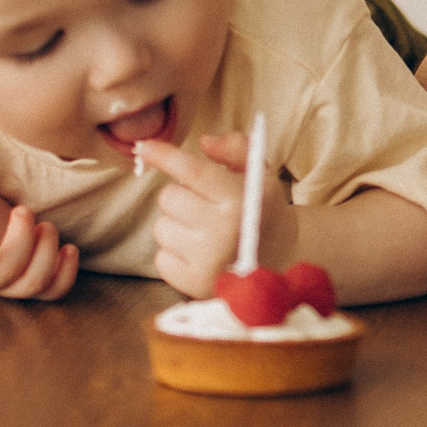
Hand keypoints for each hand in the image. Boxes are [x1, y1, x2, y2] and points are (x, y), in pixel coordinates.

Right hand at [0, 165, 78, 300]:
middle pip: (6, 272)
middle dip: (21, 240)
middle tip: (24, 210)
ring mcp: (15, 285)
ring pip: (33, 283)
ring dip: (46, 252)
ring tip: (46, 226)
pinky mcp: (40, 285)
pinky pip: (56, 291)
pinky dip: (67, 272)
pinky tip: (69, 248)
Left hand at [144, 134, 298, 298]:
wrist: (282, 259)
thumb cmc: (262, 210)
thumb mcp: (259, 173)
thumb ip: (235, 148)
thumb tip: (204, 142)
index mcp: (239, 200)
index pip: (193, 172)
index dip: (165, 156)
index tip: (144, 147)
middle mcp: (222, 231)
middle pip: (169, 198)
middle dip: (182, 196)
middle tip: (206, 205)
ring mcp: (207, 260)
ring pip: (161, 227)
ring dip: (177, 225)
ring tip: (205, 232)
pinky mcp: (195, 284)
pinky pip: (161, 258)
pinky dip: (175, 253)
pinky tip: (199, 254)